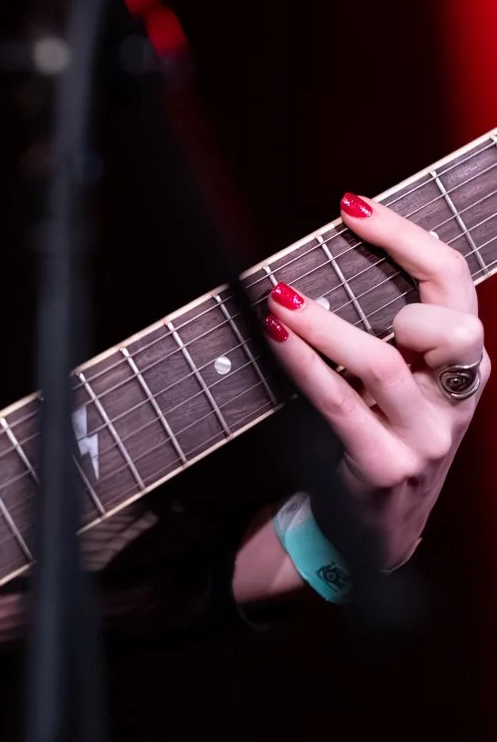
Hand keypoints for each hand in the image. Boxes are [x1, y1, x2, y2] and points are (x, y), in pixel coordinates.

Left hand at [235, 191, 487, 600]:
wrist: (373, 535)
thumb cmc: (379, 437)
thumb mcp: (403, 383)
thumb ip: (390, 328)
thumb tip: (331, 252)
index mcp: (466, 365)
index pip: (456, 283)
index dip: (407, 236)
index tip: (353, 206)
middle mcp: (457, 397)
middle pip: (448, 319)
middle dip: (391, 275)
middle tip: (326, 261)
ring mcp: (426, 437)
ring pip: (383, 362)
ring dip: (323, 324)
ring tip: (279, 298)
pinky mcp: (385, 467)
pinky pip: (340, 404)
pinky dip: (303, 364)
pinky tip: (275, 336)